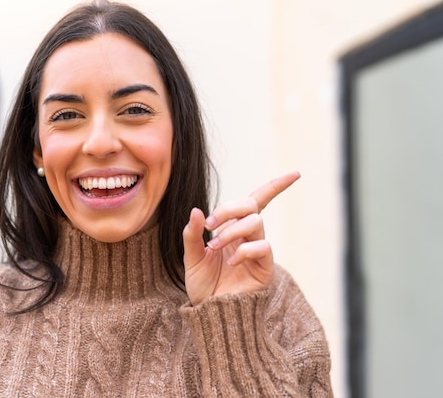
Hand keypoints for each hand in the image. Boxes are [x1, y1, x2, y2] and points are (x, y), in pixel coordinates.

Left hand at [183, 171, 299, 304]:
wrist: (210, 314)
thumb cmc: (204, 286)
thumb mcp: (192, 257)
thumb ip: (192, 235)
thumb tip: (197, 211)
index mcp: (234, 229)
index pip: (257, 201)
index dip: (276, 187)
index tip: (296, 174)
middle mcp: (249, 236)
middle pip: (251, 205)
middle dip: (229, 209)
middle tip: (210, 225)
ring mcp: (258, 251)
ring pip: (255, 223)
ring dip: (232, 230)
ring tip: (215, 246)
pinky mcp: (265, 268)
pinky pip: (262, 247)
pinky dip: (245, 249)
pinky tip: (232, 261)